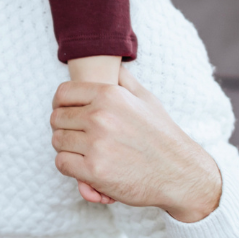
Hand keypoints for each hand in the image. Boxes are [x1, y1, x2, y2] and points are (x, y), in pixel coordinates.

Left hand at [50, 66, 222, 222]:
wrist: (181, 175)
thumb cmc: (163, 136)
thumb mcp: (146, 99)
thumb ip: (123, 80)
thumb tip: (112, 63)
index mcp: (110, 95)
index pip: (63, 93)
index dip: (60, 104)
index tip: (66, 114)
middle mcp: (100, 116)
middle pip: (57, 118)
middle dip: (65, 128)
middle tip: (78, 137)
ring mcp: (96, 144)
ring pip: (57, 141)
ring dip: (67, 149)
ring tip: (84, 152)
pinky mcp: (94, 170)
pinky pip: (62, 163)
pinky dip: (70, 167)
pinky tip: (85, 167)